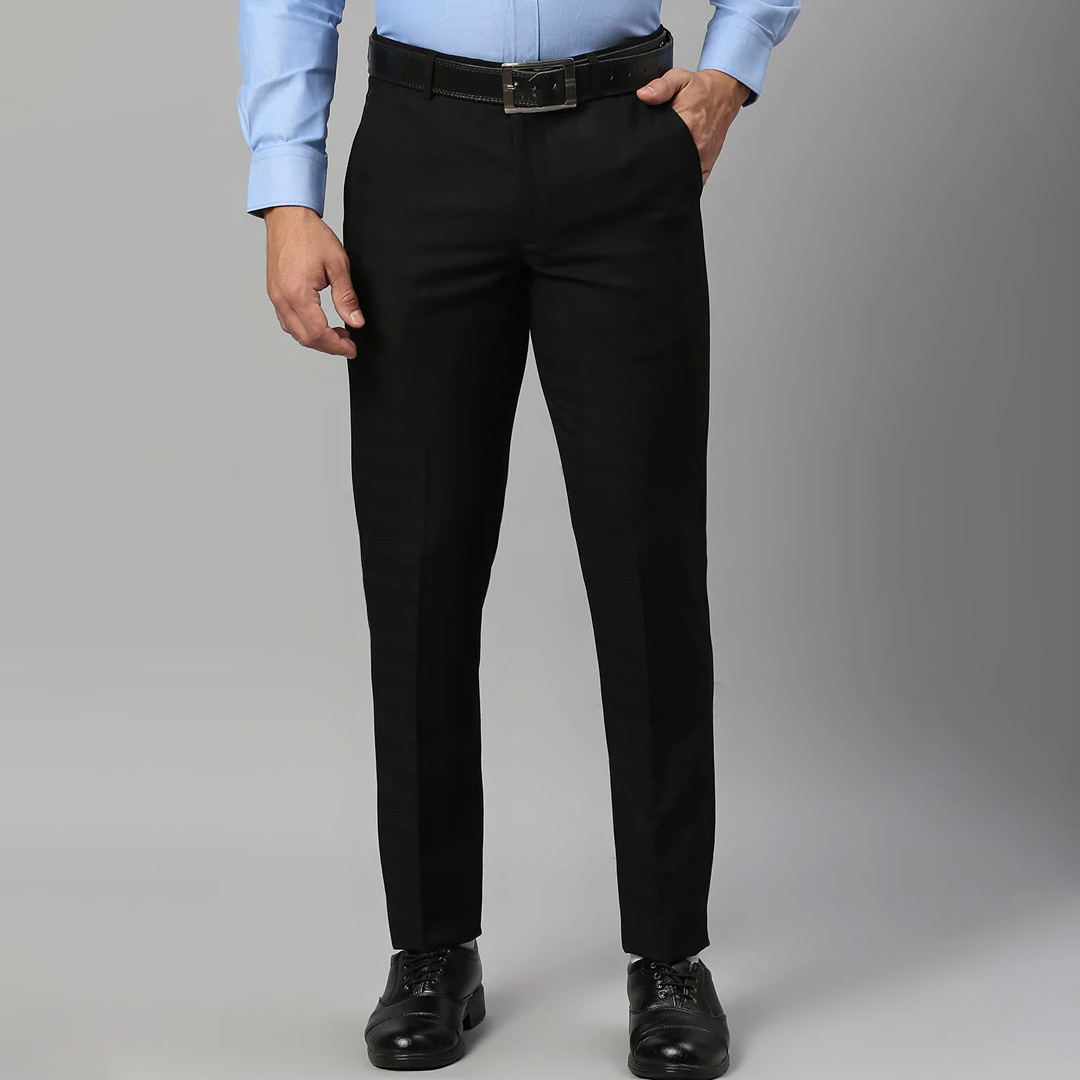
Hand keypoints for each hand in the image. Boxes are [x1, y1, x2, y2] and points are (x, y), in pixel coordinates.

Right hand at [263, 205, 363, 358]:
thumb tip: (356, 322)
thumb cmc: (310, 234)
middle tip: (348, 344)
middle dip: (329, 346)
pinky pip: (287, 321)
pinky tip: (320, 322)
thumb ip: (347, 297)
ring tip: (338, 333)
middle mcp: (282, 298)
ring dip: (317, 338)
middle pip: (305, 338)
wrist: (287, 215)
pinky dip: (305, 328)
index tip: (352, 349)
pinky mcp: (274, 292)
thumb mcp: (338, 264)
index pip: (318, 333)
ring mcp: (275, 296)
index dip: (337, 346)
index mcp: (298, 293)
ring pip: (295, 332)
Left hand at [635, 67, 750, 185]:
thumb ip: (661, 86)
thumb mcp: (679, 79)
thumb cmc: (701, 89)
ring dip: (667, 178)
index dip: (647, 153)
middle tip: (643, 165)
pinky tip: (670, 180)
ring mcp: (702, 158)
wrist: (724, 95)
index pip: (660, 147)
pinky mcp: (706, 165)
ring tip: (655, 174)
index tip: (638, 155)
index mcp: (688, 124)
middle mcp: (696, 145)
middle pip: (668, 166)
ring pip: (680, 178)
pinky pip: (692, 182)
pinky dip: (681, 183)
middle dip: (654, 168)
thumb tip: (644, 95)